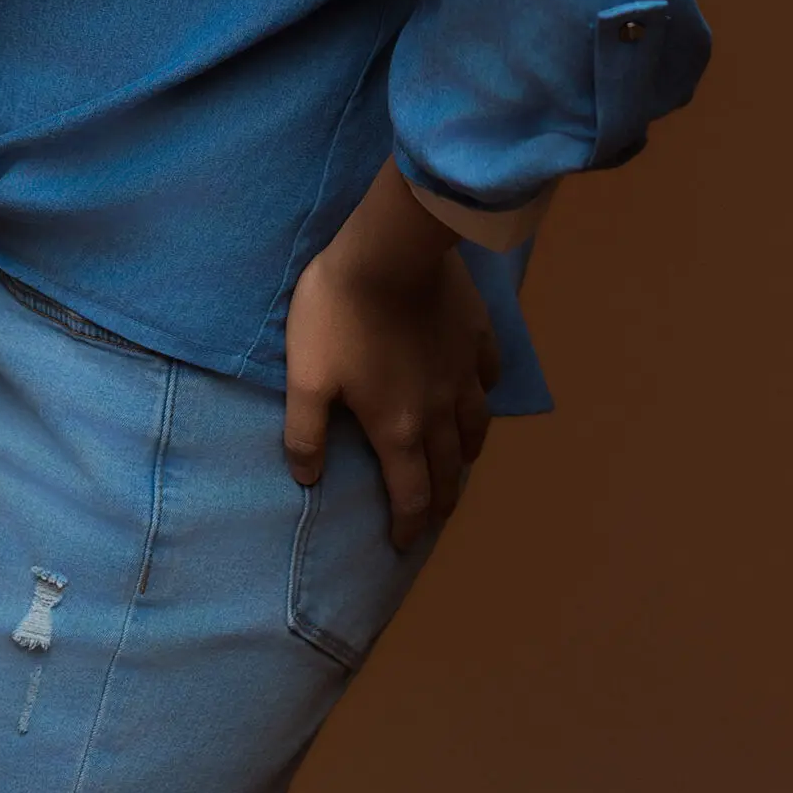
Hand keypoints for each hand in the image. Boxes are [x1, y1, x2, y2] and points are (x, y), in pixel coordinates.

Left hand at [284, 160, 501, 547]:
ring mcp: (463, 372)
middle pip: (447, 470)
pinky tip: (478, 391)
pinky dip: (483, 394)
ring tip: (460, 464)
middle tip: (435, 517)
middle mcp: (438, 411)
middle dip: (440, 500)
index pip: (408, 493)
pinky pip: (487, 375)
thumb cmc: (340, 312)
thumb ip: (305, 432)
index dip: (407, 525)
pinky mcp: (476, 335)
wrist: (390, 250)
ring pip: (476, 427)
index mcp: (397, 428)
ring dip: (467, 454)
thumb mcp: (306, 375)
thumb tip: (308, 478)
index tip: (404, 543)